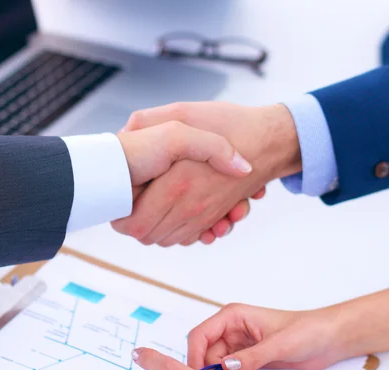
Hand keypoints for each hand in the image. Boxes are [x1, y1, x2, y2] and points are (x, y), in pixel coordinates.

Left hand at [114, 102, 300, 246]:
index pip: (134, 224)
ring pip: (167, 239)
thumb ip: (147, 121)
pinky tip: (174, 211)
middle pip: (147, 236)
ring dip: (156, 228)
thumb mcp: (182, 111)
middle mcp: (189, 206)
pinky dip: (179, 230)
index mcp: (175, 185)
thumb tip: (123, 133)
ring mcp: (204, 215)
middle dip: (135, 224)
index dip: (120, 218)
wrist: (269, 141)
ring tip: (150, 204)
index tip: (120, 201)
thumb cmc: (228, 124)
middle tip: (130, 203)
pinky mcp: (215, 217)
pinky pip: (189, 236)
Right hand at [187, 304, 348, 369]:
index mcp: (233, 317)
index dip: (195, 356)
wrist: (328, 338)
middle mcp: (231, 330)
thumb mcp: (279, 344)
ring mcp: (239, 345)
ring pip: (219, 368)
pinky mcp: (248, 359)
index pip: (200, 335)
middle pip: (207, 355)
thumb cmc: (307, 330)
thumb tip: (225, 368)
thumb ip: (251, 356)